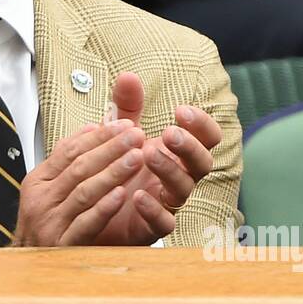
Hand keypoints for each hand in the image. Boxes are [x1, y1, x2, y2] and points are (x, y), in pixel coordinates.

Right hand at [11, 119, 147, 245]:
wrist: (29, 268)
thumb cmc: (45, 225)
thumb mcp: (49, 188)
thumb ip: (68, 159)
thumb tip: (91, 129)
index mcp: (38, 181)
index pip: (70, 150)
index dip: (99, 136)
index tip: (124, 125)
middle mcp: (41, 200)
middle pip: (79, 167)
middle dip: (111, 148)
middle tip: (136, 135)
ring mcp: (50, 223)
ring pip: (84, 191)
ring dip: (113, 172)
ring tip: (136, 158)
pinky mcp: (62, 246)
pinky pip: (86, 223)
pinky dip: (104, 208)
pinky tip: (123, 195)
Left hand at [94, 72, 223, 245]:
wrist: (96, 208)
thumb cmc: (118, 167)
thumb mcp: (119, 134)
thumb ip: (126, 108)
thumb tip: (128, 76)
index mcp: (178, 152)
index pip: (207, 138)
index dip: (202, 124)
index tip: (181, 110)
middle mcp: (178, 176)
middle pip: (203, 163)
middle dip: (190, 146)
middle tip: (170, 133)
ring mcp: (167, 202)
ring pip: (184, 189)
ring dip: (170, 170)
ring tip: (148, 155)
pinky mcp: (150, 227)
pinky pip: (163, 223)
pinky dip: (154, 210)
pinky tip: (138, 195)